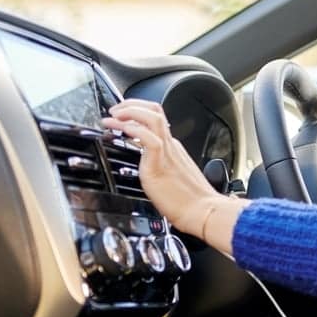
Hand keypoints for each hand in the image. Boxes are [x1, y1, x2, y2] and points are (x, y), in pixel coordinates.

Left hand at [101, 100, 216, 235]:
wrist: (203, 212)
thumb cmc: (190, 203)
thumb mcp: (173, 179)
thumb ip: (162, 170)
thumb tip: (150, 173)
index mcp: (173, 149)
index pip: (155, 121)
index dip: (136, 115)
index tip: (121, 118)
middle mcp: (171, 146)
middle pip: (155, 111)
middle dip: (132, 104)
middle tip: (115, 110)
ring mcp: (167, 152)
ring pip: (152, 117)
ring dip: (129, 111)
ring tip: (113, 116)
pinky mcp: (160, 163)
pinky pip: (147, 138)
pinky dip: (133, 129)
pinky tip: (120, 129)